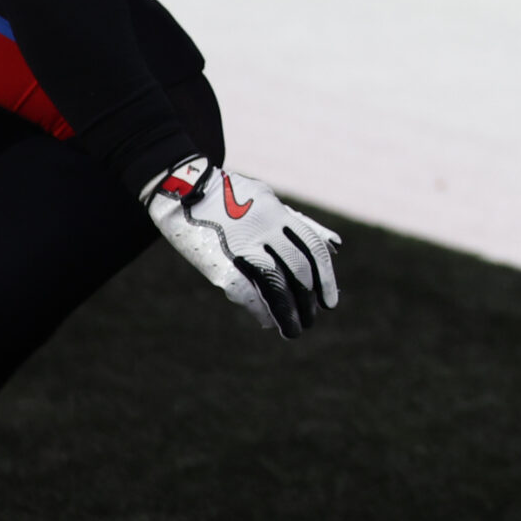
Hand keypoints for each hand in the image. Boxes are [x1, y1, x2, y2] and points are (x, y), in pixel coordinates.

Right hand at [144, 156, 340, 337]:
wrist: (183, 190)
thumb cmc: (231, 197)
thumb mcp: (270, 202)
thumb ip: (301, 224)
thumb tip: (336, 246)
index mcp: (278, 214)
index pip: (313, 249)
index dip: (325, 277)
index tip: (330, 301)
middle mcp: (264, 230)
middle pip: (297, 270)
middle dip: (307, 299)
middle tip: (311, 319)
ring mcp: (241, 246)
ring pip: (275, 284)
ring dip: (287, 312)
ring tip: (294, 330)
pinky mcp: (219, 262)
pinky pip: (245, 291)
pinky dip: (259, 309)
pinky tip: (268, 322)